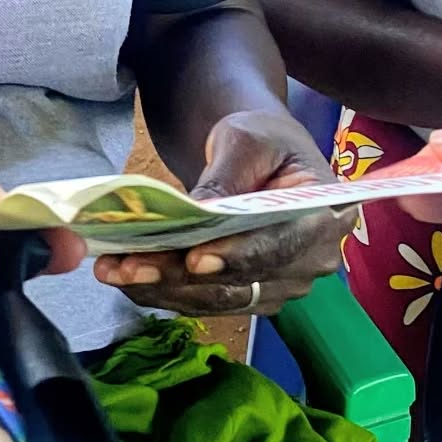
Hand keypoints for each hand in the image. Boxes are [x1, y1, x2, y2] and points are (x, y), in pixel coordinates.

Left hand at [94, 109, 349, 316]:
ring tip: (114, 269)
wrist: (261, 155)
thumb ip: (227, 176)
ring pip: (218, 298)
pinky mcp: (251, 295)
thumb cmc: (262, 139)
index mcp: (327, 216)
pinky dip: (163, 291)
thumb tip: (199, 211)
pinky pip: (204, 302)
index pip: (281, 244)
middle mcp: (312, 261)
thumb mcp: (246, 140)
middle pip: (244, 280)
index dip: (238, 256)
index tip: (194, 260)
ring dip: (163, 288)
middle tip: (129, 265)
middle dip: (182, 276)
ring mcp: (282, 285)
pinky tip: (125, 276)